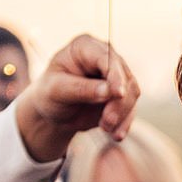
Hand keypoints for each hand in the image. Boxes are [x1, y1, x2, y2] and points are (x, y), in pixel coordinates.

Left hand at [16, 35, 140, 163]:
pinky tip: (116, 135)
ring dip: (122, 114)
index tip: (117, 94)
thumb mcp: (57, 91)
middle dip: (119, 101)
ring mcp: (115, 74)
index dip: (115, 75)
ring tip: (106, 129)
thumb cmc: (49, 95)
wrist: (53, 112)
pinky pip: (131, 107)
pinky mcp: (121, 94)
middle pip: (123, 75)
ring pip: (131, 92)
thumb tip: (109, 91)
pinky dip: (125, 122)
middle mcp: (104, 56)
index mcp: (85, 46)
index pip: (107, 58)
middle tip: (106, 123)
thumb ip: (81, 89)